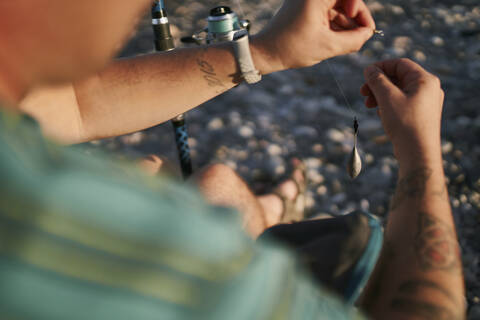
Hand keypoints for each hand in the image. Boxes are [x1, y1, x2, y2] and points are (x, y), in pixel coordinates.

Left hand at [251, 0, 374, 73]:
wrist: (266, 53)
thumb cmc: (292, 48)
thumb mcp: (328, 47)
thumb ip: (353, 40)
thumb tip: (368, 34)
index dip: (360, 10)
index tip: (363, 28)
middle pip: (345, 0)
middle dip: (355, 19)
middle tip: (362, 37)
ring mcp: (308, 1)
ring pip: (338, 7)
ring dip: (347, 24)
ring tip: (351, 43)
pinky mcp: (305, 8)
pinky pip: (328, 12)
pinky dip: (336, 25)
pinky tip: (342, 40)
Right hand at [360, 58, 444, 163]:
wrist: (418, 153)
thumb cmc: (405, 124)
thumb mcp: (387, 98)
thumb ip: (377, 80)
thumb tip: (369, 69)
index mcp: (425, 80)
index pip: (400, 64)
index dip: (380, 67)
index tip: (365, 75)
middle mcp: (428, 89)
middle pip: (398, 77)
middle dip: (378, 83)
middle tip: (363, 92)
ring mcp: (425, 102)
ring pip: (399, 90)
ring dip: (381, 94)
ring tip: (368, 105)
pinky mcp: (420, 114)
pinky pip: (402, 102)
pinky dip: (388, 104)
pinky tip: (379, 113)